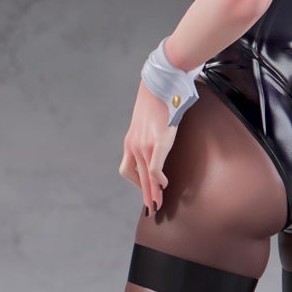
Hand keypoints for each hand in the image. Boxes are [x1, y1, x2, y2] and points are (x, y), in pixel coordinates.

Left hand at [118, 81, 177, 214]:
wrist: (160, 83)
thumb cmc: (157, 100)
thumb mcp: (146, 122)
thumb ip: (148, 135)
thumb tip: (156, 142)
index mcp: (130, 141)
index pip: (128, 170)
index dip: (137, 185)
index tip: (146, 192)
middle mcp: (134, 145)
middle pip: (137, 177)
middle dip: (145, 195)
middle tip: (152, 208)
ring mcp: (145, 144)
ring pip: (146, 176)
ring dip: (152, 192)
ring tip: (158, 203)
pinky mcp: (159, 141)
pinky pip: (155, 167)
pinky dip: (158, 179)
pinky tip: (163, 184)